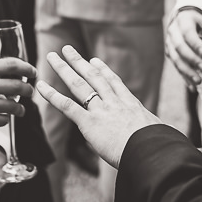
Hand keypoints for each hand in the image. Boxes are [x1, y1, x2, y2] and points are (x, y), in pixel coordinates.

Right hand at [0, 58, 34, 136]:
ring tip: (20, 109)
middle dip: (28, 90)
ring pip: (14, 106)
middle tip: (30, 91)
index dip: (27, 68)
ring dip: (20, 108)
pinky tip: (3, 117)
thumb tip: (11, 72)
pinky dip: (6, 119)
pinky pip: (4, 120)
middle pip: (17, 86)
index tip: (33, 72)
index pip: (12, 65)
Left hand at [35, 46, 162, 167]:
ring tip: (53, 56)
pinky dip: (52, 95)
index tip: (95, 61)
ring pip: (79, 84)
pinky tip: (41, 86)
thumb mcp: (159, 134)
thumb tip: (161, 137)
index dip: (103, 71)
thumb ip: (152, 131)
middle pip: (94, 77)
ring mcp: (101, 110)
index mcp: (131, 105)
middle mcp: (114, 102)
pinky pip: (66, 106)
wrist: (151, 151)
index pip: (114, 83)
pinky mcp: (89, 123)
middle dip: (79, 62)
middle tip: (68, 50)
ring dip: (64, 68)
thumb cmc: (159, 147)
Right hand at [165, 9, 201, 88]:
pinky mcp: (169, 55)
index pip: (188, 32)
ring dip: (187, 71)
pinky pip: (176, 67)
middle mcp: (174, 32)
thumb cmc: (200, 25)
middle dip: (192, 59)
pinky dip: (185, 77)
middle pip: (180, 47)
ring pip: (176, 59)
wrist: (183, 21)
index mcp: (184, 21)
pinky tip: (192, 87)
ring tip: (198, 81)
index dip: (195, 43)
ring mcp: (169, 44)